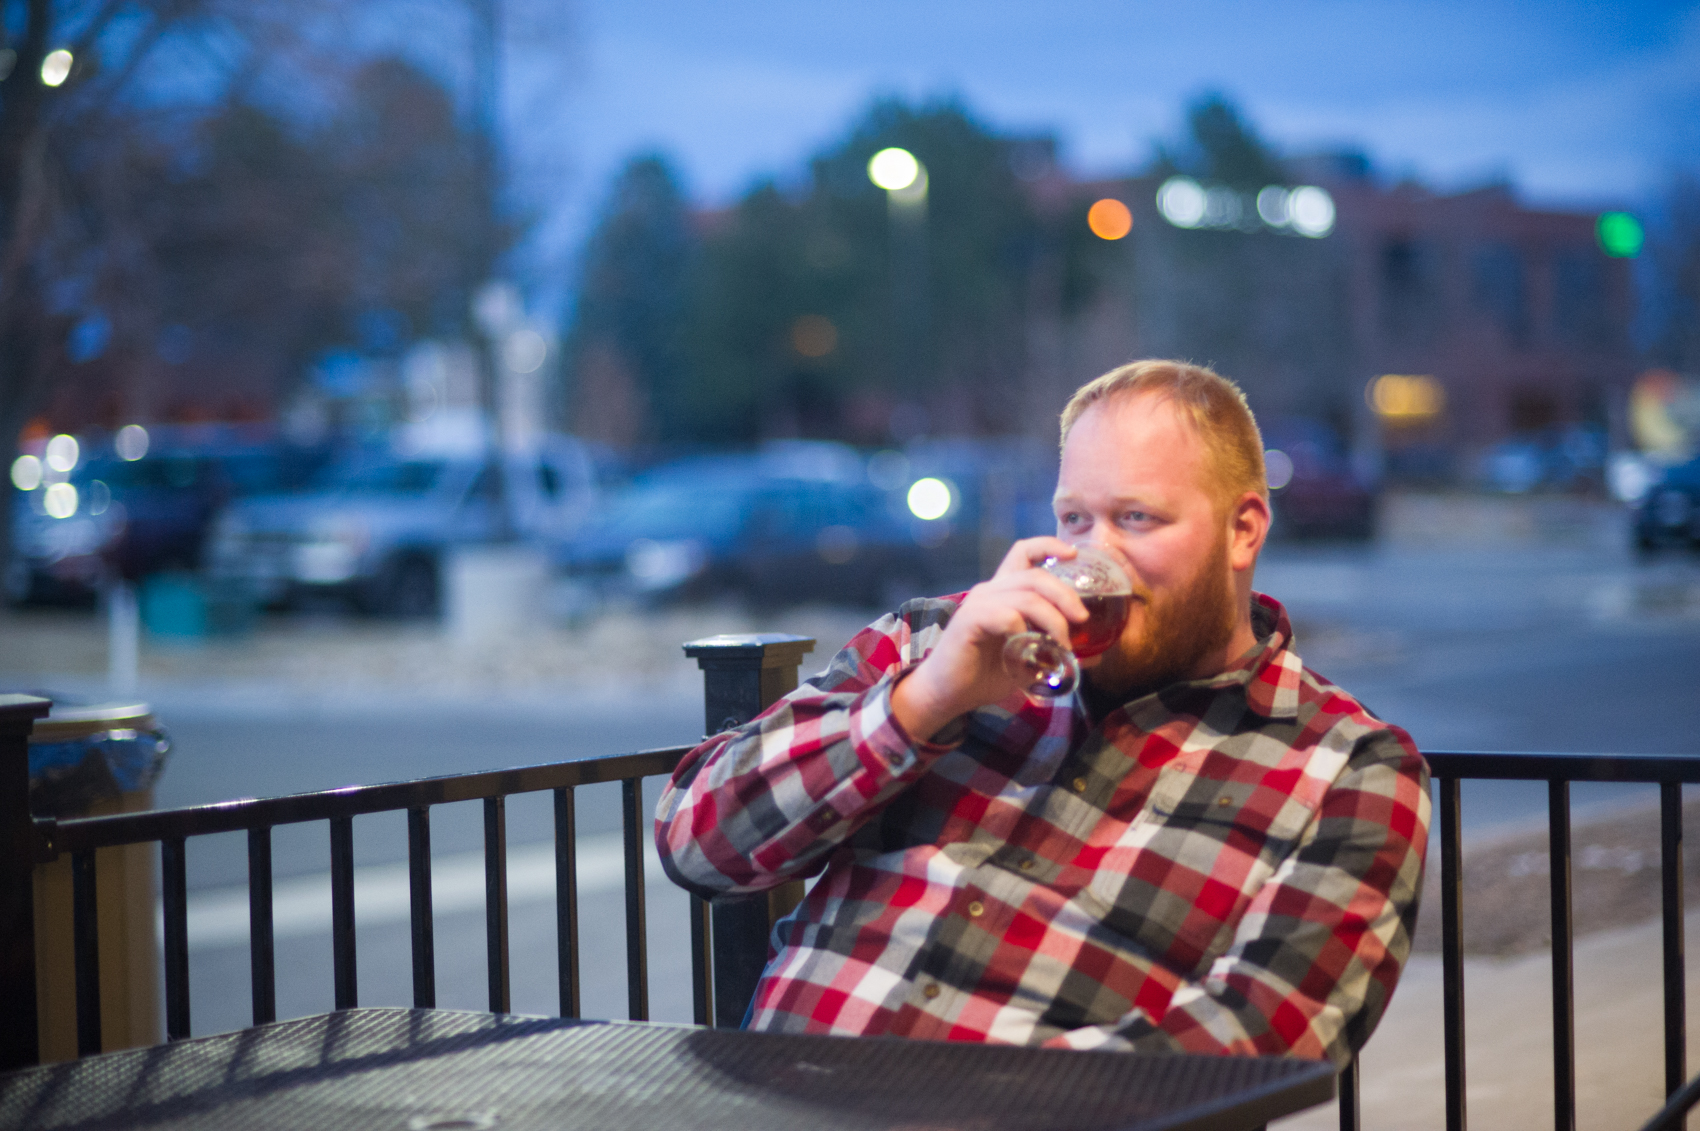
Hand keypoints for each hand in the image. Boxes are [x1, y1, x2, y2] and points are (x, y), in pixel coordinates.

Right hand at [890, 536, 1089, 740]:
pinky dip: (1024, 630)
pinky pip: (1006, 615)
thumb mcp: (1028, 660)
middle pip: (1035, 575)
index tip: (1073, 553)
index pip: (1023, 552)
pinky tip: (1028, 648)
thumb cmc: (985, 674)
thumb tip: (1095, 655)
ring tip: (1063, 645)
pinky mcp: (969, 621)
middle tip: (1082, 619)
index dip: (1048, 545)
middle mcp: (990, 591)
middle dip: (1065, 594)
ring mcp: (979, 604)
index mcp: (1003, 592)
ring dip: (1052, 619)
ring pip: (1026, 596)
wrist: (948, 694)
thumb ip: (1055, 650)